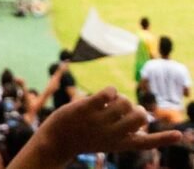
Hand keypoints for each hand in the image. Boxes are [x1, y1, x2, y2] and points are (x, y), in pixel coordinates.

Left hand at [31, 87, 181, 164]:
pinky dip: (110, 90)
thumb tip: (140, 111)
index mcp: (121, 144)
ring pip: (124, 101)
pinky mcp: (86, 108)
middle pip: (140, 115)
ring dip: (119, 97)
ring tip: (108, 103)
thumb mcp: (107, 140)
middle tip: (122, 110)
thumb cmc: (83, 138)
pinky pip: (108, 93)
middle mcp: (113, 134)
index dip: (164, 138)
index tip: (179, 135)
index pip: (147, 143)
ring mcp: (99, 121)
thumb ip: (124, 129)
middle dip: (135, 107)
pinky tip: (105, 94)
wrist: (55, 141)